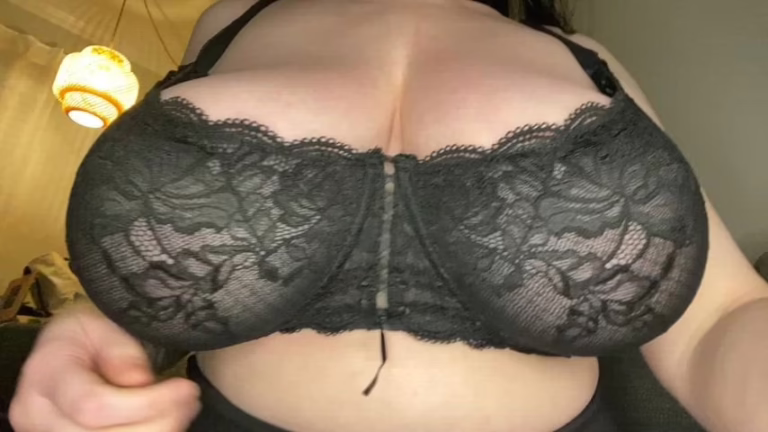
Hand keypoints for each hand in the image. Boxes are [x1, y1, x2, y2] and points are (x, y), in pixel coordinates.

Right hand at [9, 303, 200, 430]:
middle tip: (191, 399)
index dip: (145, 403)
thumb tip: (140, 382)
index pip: (93, 405)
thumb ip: (121, 352)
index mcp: (45, 375)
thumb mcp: (103, 323)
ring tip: (185, 408)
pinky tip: (167, 420)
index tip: (185, 388)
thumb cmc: (88, 330)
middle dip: (159, 422)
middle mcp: (37, 414)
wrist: (67, 346)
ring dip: (158, 431)